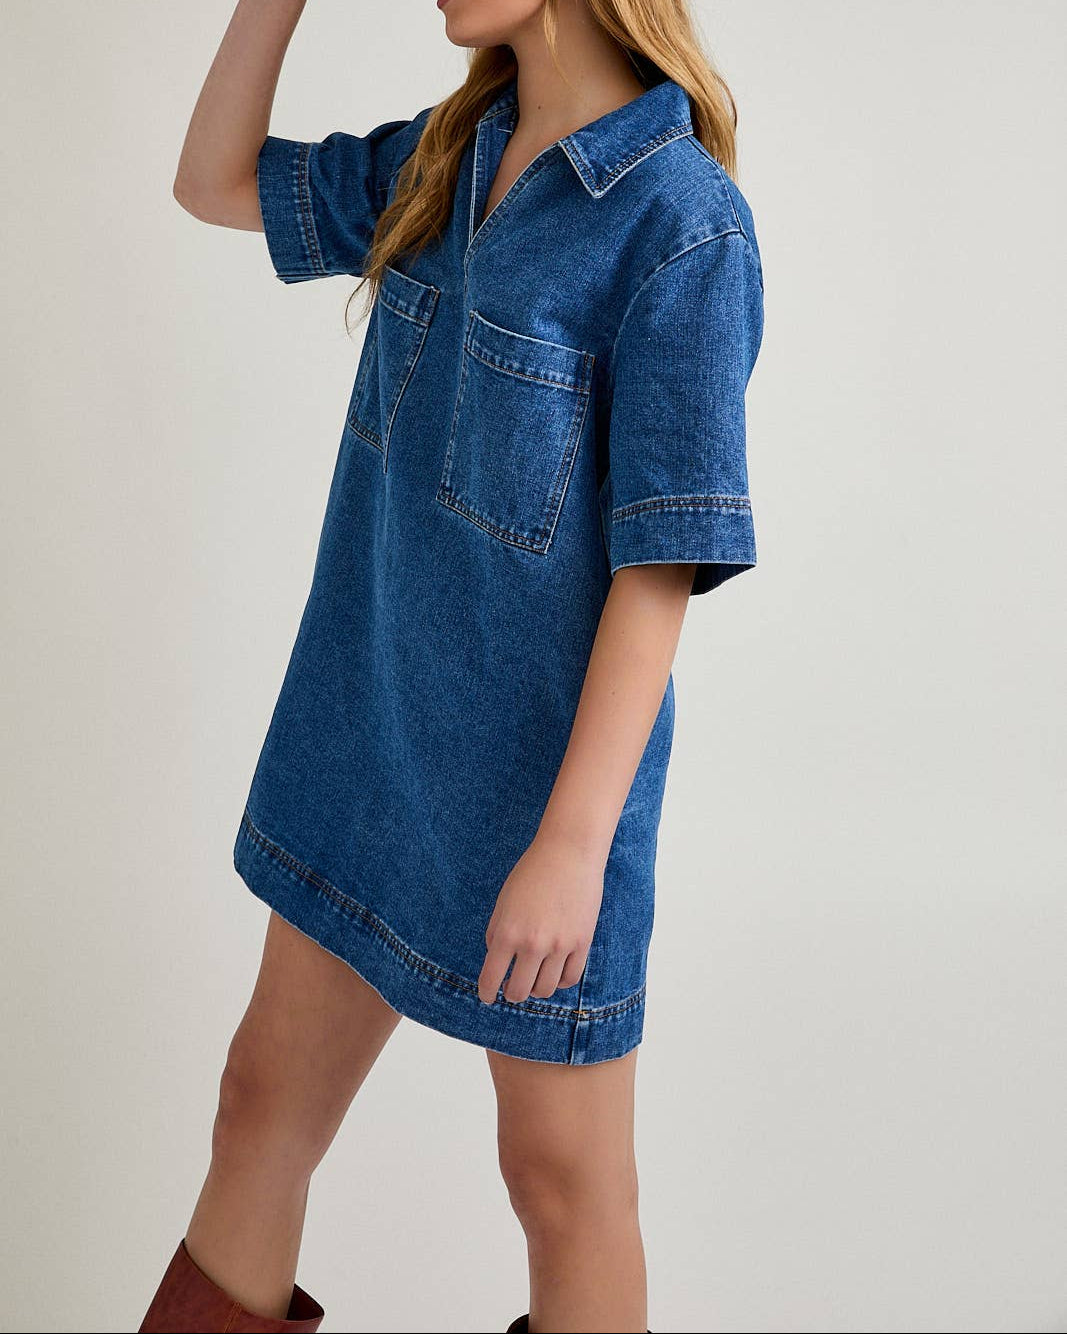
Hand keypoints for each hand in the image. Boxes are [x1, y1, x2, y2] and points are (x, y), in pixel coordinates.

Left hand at [477, 830, 604, 1004]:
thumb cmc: (532, 873)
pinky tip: (554, 972)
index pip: (491, 978)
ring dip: (536, 989)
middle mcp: (533, 944)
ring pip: (546, 989)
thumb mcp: (503, 902)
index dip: (487, 993)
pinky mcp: (582, 943)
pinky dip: (560, 982)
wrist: (568, 853)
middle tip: (511, 989)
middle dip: (512, 994)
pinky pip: (570, 978)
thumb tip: (498, 961)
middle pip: (520, 992)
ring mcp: (560, 946)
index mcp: (507, 933)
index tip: (488, 997)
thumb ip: (496, 933)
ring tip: (533, 979)